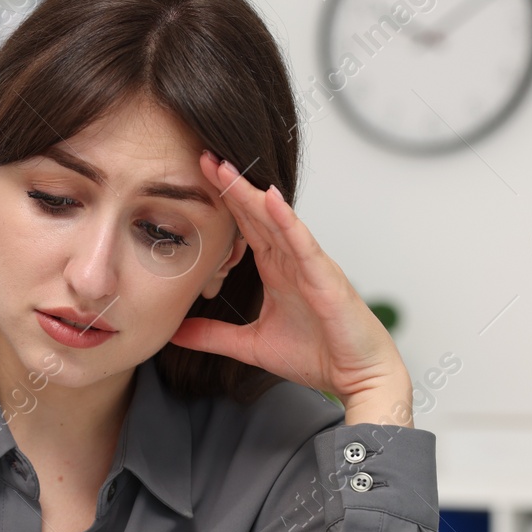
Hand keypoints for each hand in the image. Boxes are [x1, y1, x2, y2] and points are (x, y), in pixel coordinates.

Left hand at [170, 152, 413, 427]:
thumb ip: (213, 336)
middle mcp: (292, 260)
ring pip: (277, 221)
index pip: (245, 227)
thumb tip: (174, 333)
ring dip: (252, 194)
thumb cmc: (316, 355)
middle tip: (203, 156)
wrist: (357, 376)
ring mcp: (310, 265)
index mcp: (277, 270)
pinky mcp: (326, 279)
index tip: (195, 178)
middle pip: (257, 214)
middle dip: (231, 186)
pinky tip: (270, 200)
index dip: (223, 202)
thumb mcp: (250, 346)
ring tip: (226, 169)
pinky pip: (303, 244)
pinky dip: (287, 221)